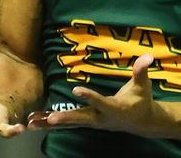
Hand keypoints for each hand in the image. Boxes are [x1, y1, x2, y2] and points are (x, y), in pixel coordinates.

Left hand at [27, 54, 162, 137]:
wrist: (142, 122)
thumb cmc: (142, 100)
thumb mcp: (143, 85)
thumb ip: (141, 70)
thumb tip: (147, 55)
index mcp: (115, 108)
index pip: (100, 102)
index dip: (89, 96)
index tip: (75, 90)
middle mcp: (102, 118)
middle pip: (82, 119)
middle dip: (66, 119)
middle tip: (50, 119)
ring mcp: (95, 123)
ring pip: (72, 123)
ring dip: (53, 123)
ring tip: (34, 124)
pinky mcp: (89, 123)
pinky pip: (70, 123)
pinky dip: (54, 124)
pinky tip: (37, 123)